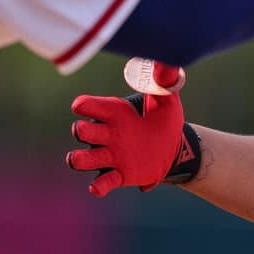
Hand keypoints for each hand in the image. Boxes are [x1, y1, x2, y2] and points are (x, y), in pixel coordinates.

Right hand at [66, 62, 199, 196]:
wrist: (175, 148)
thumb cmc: (165, 120)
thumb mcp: (167, 101)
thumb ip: (165, 83)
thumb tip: (168, 66)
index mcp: (114, 113)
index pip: (90, 106)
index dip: (83, 105)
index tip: (81, 106)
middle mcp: (107, 134)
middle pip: (81, 132)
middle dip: (80, 131)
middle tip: (84, 130)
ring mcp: (111, 155)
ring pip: (84, 159)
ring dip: (79, 160)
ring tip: (78, 159)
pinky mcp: (120, 174)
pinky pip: (103, 182)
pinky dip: (99, 186)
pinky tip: (97, 187)